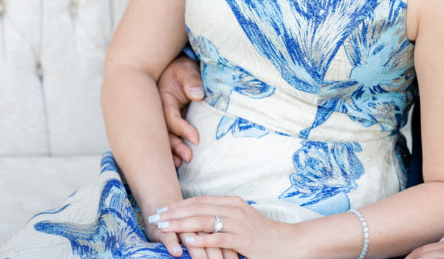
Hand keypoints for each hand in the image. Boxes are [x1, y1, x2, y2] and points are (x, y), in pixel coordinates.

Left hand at [147, 196, 296, 258]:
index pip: (199, 200)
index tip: (162, 209)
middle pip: (198, 207)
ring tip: (164, 227)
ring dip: (181, 223)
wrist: (288, 243)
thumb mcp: (241, 221)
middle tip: (155, 217)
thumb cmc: (263, 234)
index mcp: (232, 202)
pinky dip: (202, 239)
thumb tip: (200, 220)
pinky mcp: (244, 239)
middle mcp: (234, 209)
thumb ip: (223, 218)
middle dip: (174, 212)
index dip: (179, 204)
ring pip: (204, 220)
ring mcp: (239, 223)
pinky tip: (188, 240)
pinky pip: (219, 238)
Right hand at [158, 54, 204, 165]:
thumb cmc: (183, 68)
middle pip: (163, 132)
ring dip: (172, 151)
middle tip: (188, 158)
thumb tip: (198, 95)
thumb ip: (192, 80)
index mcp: (161, 98)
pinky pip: (168, 137)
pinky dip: (171, 150)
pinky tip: (177, 161)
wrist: (178, 68)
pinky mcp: (168, 122)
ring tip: (183, 163)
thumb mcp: (187, 69)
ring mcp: (162, 118)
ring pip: (164, 138)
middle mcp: (159, 111)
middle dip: (174, 147)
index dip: (182, 128)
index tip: (196, 138)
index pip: (170, 117)